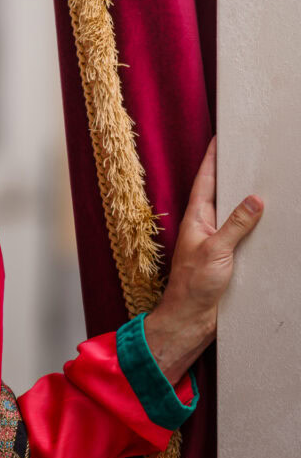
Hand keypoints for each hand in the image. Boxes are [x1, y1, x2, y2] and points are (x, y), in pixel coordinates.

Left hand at [143, 137, 262, 385]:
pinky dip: (252, 226)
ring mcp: (214, 242)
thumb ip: (236, 224)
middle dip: (231, 174)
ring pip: (232, 214)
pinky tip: (267, 222)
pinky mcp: (225, 258)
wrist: (189, 319)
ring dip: (244, 200)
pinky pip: (241, 235)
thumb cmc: (193, 285)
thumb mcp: (216, 250)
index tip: (219, 138)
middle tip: (247, 154)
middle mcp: (204, 226)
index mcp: (196, 218)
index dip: (212, 159)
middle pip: (220, 193)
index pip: (205, 180)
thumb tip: (255, 199)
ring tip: (261, 181)